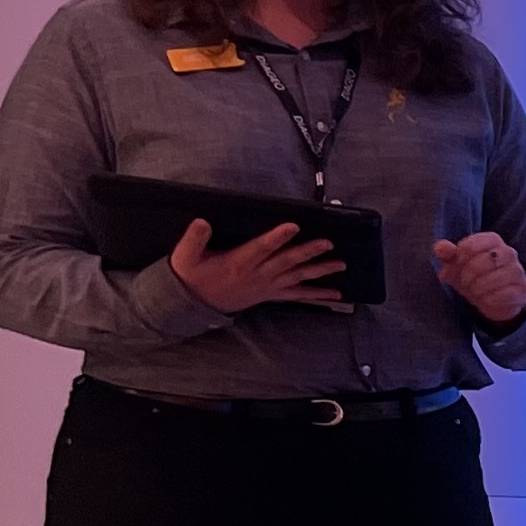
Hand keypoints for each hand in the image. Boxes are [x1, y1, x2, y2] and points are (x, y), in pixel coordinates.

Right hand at [169, 216, 346, 313]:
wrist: (194, 303)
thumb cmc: (192, 276)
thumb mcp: (186, 256)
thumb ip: (194, 239)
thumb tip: (202, 222)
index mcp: (238, 263)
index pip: (261, 248)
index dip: (277, 237)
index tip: (293, 226)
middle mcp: (257, 275)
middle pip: (286, 262)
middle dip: (308, 252)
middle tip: (327, 244)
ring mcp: (267, 286)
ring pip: (297, 278)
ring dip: (319, 271)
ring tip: (340, 265)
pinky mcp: (271, 294)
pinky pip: (297, 296)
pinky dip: (317, 295)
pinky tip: (336, 295)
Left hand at [433, 231, 525, 327]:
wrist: (495, 298)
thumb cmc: (474, 276)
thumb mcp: (457, 264)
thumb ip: (447, 253)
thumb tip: (440, 248)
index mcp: (492, 240)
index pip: (469, 247)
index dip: (458, 261)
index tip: (458, 268)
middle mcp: (508, 252)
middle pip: (479, 263)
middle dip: (466, 277)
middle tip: (465, 283)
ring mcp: (517, 270)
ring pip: (491, 280)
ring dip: (477, 290)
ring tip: (475, 292)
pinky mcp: (521, 289)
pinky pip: (502, 295)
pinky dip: (488, 300)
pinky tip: (486, 299)